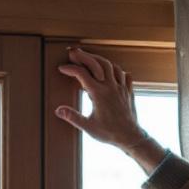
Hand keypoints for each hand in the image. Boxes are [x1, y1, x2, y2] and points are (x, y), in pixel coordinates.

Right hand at [54, 48, 164, 171]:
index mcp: (98, 94)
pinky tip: (112, 71)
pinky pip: (124, 75)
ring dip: (99, 59)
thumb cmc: (109, 133)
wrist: (130, 137)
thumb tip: (58, 110)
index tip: (61, 68)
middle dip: (83, 55)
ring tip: (90, 58)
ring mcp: (120, 88)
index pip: (81, 74)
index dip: (70, 69)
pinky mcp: (128, 92)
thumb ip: (73, 117)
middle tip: (73, 52)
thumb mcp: (88, 126)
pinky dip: (116, 70)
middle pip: (96, 63)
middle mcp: (110, 87)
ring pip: (110, 65)